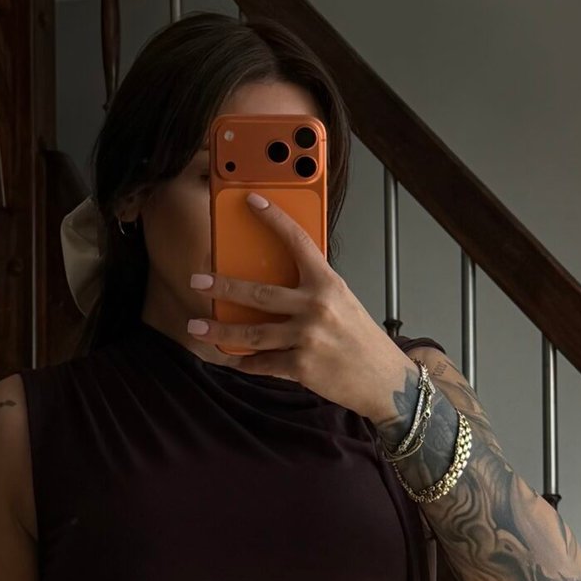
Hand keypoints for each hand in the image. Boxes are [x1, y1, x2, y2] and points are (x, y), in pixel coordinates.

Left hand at [182, 194, 415, 419]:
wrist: (384, 379)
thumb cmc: (361, 338)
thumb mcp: (342, 301)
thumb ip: (312, 289)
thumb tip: (272, 280)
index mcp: (328, 283)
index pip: (297, 242)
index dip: (274, 219)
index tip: (251, 201)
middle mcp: (317, 307)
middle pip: (259, 293)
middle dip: (222, 286)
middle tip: (197, 280)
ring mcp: (308, 338)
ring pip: (252, 333)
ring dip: (219, 331)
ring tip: (196, 327)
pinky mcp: (302, 366)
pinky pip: (263, 363)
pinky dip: (245, 362)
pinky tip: (232, 359)